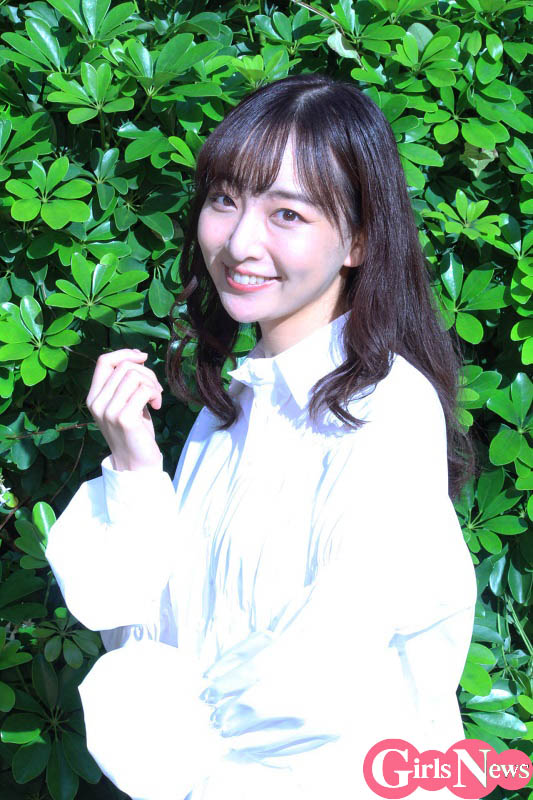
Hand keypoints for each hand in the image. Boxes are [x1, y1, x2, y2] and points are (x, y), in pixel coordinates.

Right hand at [86, 349, 163, 471]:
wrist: (135, 464)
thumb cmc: (134, 432)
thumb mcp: (124, 403)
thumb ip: (124, 383)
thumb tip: (137, 356)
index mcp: (93, 397)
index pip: (104, 361)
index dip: (125, 353)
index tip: (143, 358)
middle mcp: (96, 403)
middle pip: (125, 366)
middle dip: (147, 373)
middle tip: (155, 390)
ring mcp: (108, 411)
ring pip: (135, 375)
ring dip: (153, 384)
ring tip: (156, 399)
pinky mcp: (124, 418)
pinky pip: (144, 390)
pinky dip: (155, 394)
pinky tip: (156, 407)